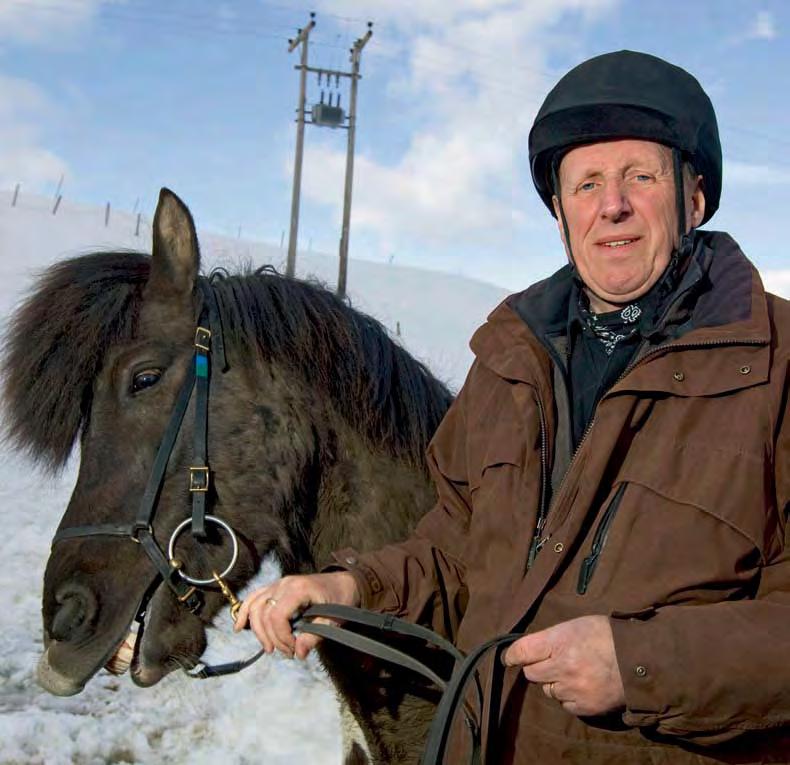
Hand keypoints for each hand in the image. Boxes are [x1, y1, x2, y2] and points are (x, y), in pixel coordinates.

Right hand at [234, 571, 359, 659]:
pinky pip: (255, 597)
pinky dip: (245, 611)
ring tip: (269, 648)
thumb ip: (315, 636)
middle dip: (271, 637)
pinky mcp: (276, 587)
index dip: (281, 636)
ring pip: (255, 606)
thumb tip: (298, 653)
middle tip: (287, 652)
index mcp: (299, 589)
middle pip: (264, 613)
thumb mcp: (334, 620)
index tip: (293, 649)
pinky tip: (239, 626)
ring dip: (258, 630)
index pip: (277, 615)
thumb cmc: (341, 599)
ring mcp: (278, 583)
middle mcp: (284, 583)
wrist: (346, 582)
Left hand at [503, 615, 624, 716]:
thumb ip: (552, 637)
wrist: (640, 660)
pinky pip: (565, 704)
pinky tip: (582, 686)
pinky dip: (569, 697)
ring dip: (555, 683)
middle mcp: (563, 667)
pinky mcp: (585, 706)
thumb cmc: (607, 635)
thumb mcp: (577, 625)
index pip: (522, 651)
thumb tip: (531, 648)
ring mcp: (573, 689)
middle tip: (551, 662)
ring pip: (548, 690)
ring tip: (573, 673)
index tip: (509, 658)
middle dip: (538, 668)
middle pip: (531, 674)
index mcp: (559, 641)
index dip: (512, 655)